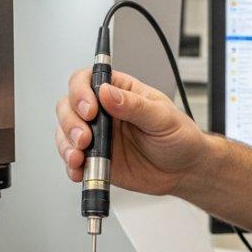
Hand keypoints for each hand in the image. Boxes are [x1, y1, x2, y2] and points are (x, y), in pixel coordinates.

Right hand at [55, 69, 208, 195]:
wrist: (185, 170)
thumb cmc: (179, 137)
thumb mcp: (163, 117)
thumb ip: (134, 105)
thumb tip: (108, 93)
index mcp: (120, 92)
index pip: (88, 80)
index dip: (81, 92)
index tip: (90, 109)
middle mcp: (104, 112)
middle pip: (69, 106)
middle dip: (71, 122)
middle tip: (86, 137)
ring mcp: (98, 137)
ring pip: (66, 132)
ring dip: (67, 144)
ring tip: (80, 156)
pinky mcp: (96, 160)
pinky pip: (74, 161)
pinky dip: (71, 166)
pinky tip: (79, 170)